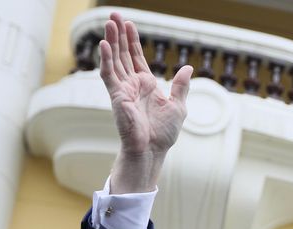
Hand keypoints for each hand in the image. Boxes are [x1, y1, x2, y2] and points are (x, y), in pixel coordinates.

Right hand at [99, 12, 192, 192]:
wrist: (153, 149)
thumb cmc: (164, 133)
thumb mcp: (178, 106)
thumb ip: (181, 86)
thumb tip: (188, 68)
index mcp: (146, 84)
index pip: (137, 57)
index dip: (133, 40)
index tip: (129, 24)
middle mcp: (132, 84)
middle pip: (123, 54)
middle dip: (119, 34)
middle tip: (114, 15)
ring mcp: (123, 89)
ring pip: (115, 60)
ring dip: (111, 41)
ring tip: (109, 23)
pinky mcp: (117, 96)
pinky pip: (108, 75)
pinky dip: (105, 59)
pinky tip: (104, 44)